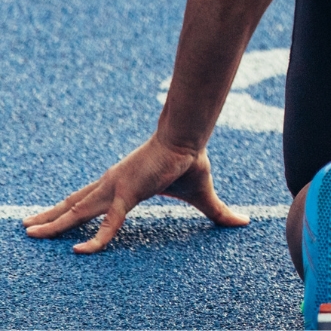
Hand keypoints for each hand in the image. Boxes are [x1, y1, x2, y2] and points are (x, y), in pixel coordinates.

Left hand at [21, 137, 248, 252]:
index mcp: (122, 184)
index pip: (91, 200)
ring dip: (52, 223)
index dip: (74, 210)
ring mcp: (114, 188)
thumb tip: (244, 223)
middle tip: (27, 228)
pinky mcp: (126, 194)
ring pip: (76, 211)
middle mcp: (110, 185)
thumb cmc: (191, 161)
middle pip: (73, 204)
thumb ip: (217, 212)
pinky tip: (80, 251)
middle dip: (50, 217)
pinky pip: (108, 222)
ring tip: (27, 232)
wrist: (189, 139)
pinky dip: (94, 238)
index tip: (56, 218)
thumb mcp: (201, 195)